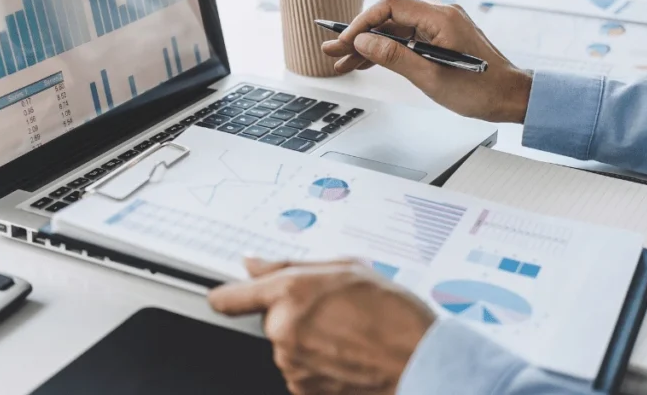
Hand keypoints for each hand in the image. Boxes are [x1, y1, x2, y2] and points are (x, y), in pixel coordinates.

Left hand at [208, 258, 435, 394]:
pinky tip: (345, 353)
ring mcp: (292, 363)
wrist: (420, 360)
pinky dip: (317, 363)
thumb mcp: (344, 267)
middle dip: (292, 314)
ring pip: (285, 346)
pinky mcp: (303, 388)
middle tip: (330, 310)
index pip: (229, 297)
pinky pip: (299, 369)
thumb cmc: (392, 312)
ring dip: (307, 339)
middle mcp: (283, 330)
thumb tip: (253, 264)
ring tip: (346, 332)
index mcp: (289, 292)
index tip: (226, 296)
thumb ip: (289, 265)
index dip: (227, 295)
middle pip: (269, 319)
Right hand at [320, 0, 532, 123]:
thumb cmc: (482, 90)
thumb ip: (394, 56)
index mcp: (441, 17)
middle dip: (359, 35)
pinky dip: (388, 49)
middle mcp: (441, 15)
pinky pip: (408, 38)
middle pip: (389, 17)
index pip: (390, 6)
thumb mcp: (431, 77)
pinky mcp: (442, 38)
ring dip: (370, 45)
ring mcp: (442, 26)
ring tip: (343, 62)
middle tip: (332, 51)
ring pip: (395, 29)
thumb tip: (363, 41)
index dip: (362, 22)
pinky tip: (368, 61)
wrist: (514, 97)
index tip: (345, 41)